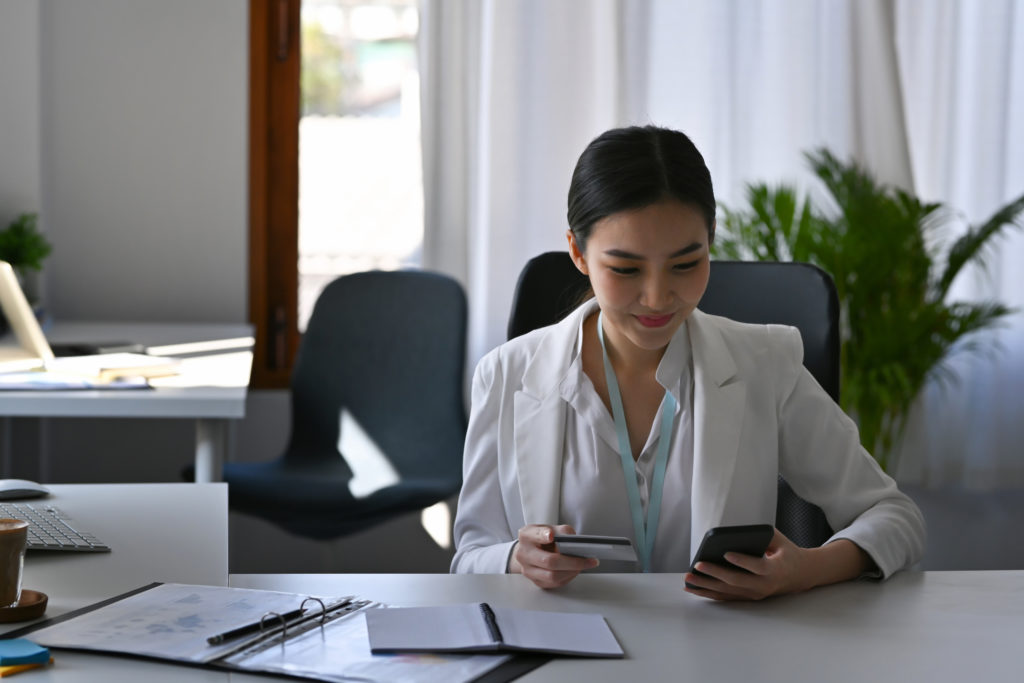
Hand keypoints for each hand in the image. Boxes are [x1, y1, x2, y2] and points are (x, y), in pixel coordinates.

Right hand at [509, 524, 598, 588]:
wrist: (530, 551)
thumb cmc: (542, 539)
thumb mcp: (550, 528)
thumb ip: (561, 531)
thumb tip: (573, 540)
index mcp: (526, 536)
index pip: (534, 535)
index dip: (542, 535)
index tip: (551, 535)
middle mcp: (524, 554)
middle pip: (549, 561)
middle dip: (572, 561)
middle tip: (588, 559)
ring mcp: (528, 570)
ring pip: (553, 576)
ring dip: (572, 571)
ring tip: (584, 565)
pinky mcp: (536, 581)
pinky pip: (555, 583)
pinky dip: (569, 577)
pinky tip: (575, 570)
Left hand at [683, 528, 808, 600]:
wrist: (800, 574)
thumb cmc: (786, 552)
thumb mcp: (779, 539)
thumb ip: (762, 534)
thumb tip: (737, 533)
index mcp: (776, 569)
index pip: (758, 566)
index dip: (742, 561)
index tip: (726, 553)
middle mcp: (765, 585)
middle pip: (737, 581)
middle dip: (715, 573)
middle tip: (697, 565)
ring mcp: (756, 594)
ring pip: (728, 592)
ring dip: (707, 586)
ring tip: (689, 579)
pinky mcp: (749, 598)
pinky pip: (726, 597)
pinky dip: (709, 593)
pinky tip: (693, 588)